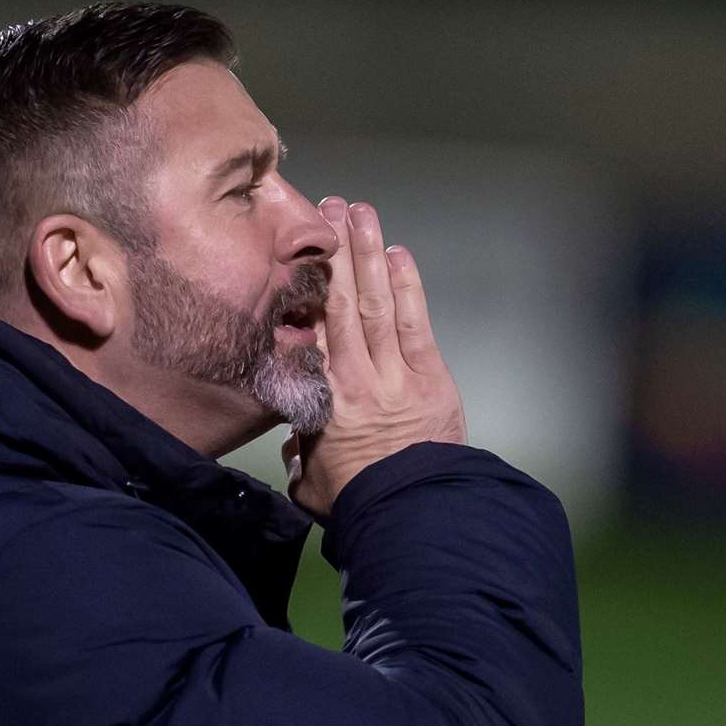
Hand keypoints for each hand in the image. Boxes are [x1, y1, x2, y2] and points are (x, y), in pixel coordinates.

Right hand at [283, 200, 465, 517]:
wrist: (413, 516)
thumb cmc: (357, 503)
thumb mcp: (309, 480)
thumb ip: (300, 451)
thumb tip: (296, 440)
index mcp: (320, 400)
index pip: (308, 335)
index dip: (302, 291)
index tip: (293, 257)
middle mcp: (355, 377)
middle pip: (342, 304)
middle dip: (334, 254)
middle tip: (326, 209)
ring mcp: (396, 374)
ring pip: (378, 303)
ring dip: (369, 255)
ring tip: (359, 212)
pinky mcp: (431, 377)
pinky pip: (415, 323)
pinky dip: (407, 286)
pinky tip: (397, 254)